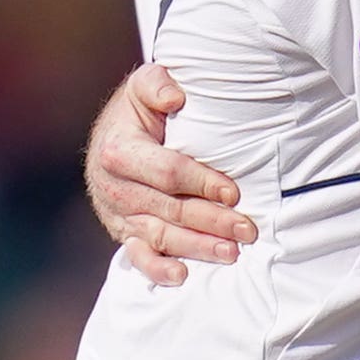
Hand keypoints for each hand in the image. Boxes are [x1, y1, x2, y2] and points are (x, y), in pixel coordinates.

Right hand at [87, 62, 250, 284]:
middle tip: (248, 230)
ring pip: (159, 236)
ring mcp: (118, 214)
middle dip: (211, 220)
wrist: (111, 138)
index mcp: (119, 151)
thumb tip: (176, 98)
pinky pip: (137, 257)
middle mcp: (115, 187)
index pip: (166, 172)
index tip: (233, 192)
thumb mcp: (143, 87)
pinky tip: (183, 276)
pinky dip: (158, 270)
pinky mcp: (122, 233)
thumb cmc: (138, 113)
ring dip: (196, 247)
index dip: (201, 183)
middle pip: (169, 209)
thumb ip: (156, 84)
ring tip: (231, 254)